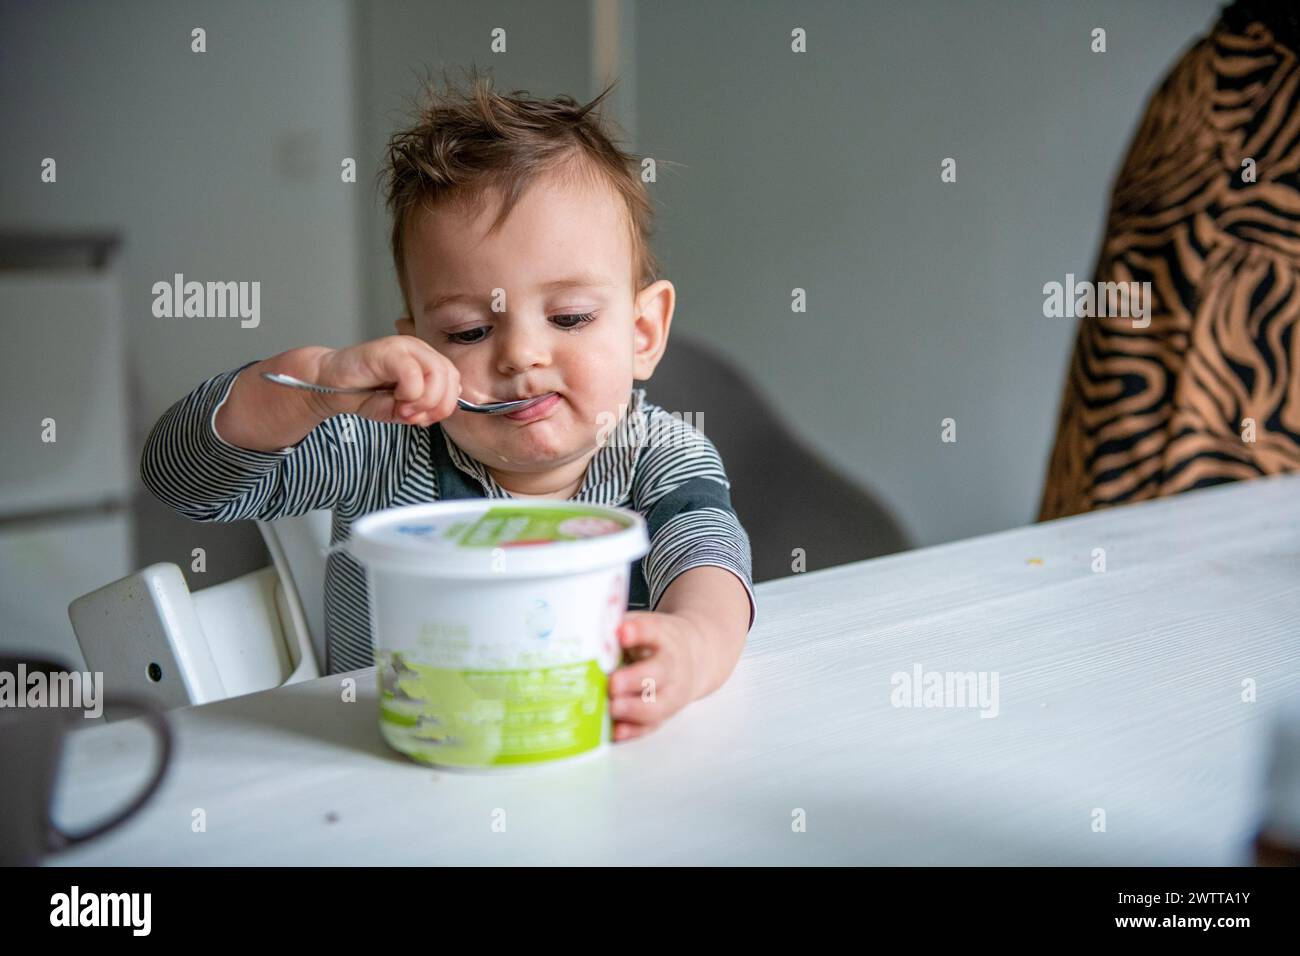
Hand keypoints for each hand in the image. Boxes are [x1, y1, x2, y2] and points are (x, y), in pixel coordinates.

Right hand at [308, 335, 460, 425]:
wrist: (330, 386)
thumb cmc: (364, 394)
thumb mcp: (402, 409)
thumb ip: (426, 409)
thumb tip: (442, 410)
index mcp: (427, 362)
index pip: (455, 383)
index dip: (444, 406)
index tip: (424, 420)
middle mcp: (420, 350)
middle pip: (451, 377)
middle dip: (437, 406)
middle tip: (414, 418)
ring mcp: (404, 347)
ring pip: (437, 374)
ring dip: (424, 401)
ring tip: (403, 410)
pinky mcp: (387, 350)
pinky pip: (413, 373)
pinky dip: (409, 394)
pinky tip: (395, 400)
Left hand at [607, 611, 701, 741]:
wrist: (693, 659)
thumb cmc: (657, 642)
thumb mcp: (643, 626)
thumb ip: (617, 628)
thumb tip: (585, 635)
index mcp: (664, 637)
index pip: (653, 631)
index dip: (638, 631)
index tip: (622, 632)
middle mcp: (672, 667)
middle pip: (658, 673)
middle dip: (634, 679)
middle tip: (612, 683)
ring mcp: (670, 694)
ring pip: (656, 706)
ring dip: (632, 709)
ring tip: (612, 708)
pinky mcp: (663, 715)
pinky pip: (650, 726)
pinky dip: (632, 731)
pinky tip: (615, 732)